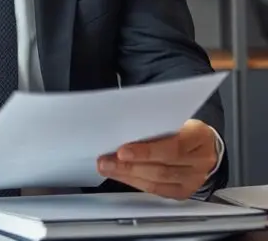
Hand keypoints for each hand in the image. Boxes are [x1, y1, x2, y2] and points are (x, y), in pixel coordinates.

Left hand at [97, 119, 219, 199]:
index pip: (172, 147)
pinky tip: (122, 176)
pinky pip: (157, 190)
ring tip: (108, 168)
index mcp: (199, 136)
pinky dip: (136, 183)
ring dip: (128, 175)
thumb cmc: (184, 128)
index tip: (122, 151)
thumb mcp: (175, 119)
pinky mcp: (185, 191)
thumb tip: (122, 133)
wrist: (204, 146)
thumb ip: (155, 125)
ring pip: (158, 181)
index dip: (145, 151)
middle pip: (162, 167)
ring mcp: (195, 179)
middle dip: (129, 166)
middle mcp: (201, 160)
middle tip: (106, 161)